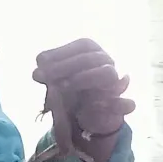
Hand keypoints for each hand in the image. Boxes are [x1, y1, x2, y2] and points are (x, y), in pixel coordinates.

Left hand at [33, 38, 135, 161]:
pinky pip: (126, 103)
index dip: (62, 51)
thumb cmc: (72, 91)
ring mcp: (117, 85)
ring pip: (108, 74)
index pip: (84, 45)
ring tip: (61, 87)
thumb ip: (49, 75)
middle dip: (65, 66)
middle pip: (93, 58)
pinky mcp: (121, 107)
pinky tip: (86, 107)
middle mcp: (109, 65)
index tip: (40, 61)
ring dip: (84, 78)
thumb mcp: (58, 80)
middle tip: (43, 76)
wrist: (91, 116)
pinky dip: (109, 103)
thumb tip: (36, 73)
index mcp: (96, 53)